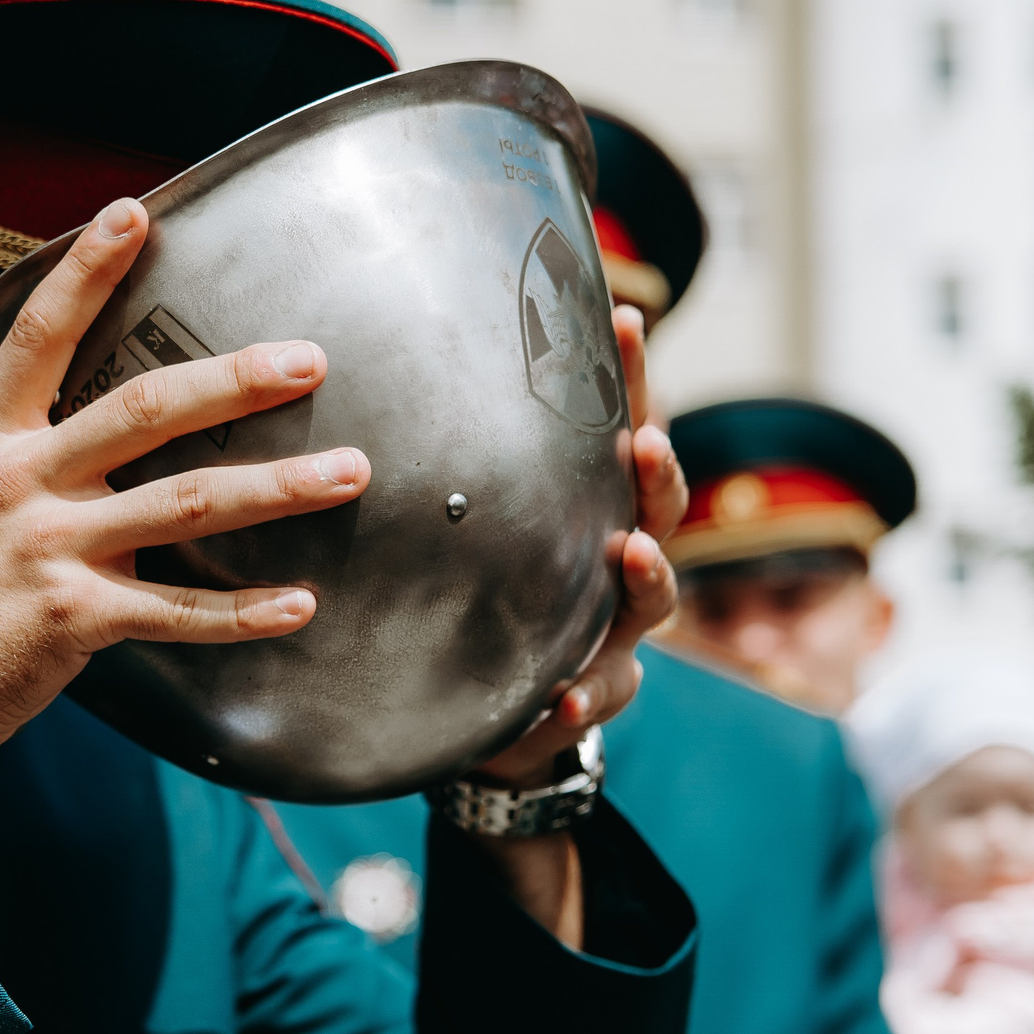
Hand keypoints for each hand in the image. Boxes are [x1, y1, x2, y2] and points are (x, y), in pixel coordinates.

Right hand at [0, 198, 369, 874]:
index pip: (38, 337)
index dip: (86, 274)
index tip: (135, 215)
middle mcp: (23, 486)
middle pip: (144, 410)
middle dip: (234, 379)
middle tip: (310, 359)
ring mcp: (51, 552)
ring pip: (184, 506)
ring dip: (275, 488)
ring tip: (349, 472)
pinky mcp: (76, 621)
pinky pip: (176, 613)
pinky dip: (241, 613)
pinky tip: (300, 604)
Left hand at [456, 305, 685, 945]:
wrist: (492, 714)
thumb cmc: (475, 598)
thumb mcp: (464, 531)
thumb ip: (444, 466)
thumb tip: (376, 360)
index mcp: (588, 506)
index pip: (616, 428)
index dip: (628, 376)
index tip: (619, 318)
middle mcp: (615, 561)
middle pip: (657, 506)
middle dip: (655, 473)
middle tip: (644, 444)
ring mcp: (613, 631)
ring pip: (651, 600)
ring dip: (647, 575)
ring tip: (633, 554)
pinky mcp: (591, 696)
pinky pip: (600, 696)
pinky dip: (584, 698)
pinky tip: (564, 699)